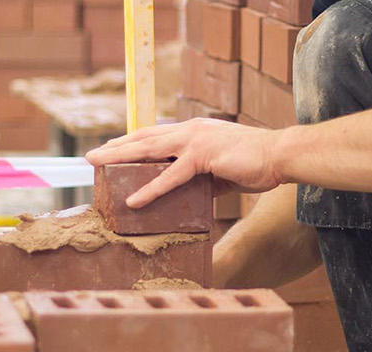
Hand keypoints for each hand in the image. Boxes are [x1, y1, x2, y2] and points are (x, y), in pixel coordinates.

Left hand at [84, 119, 285, 207]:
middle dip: (116, 147)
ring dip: (120, 159)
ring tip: (97, 166)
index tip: (112, 147)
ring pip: (149, 151)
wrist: (279, 156)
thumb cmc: (255, 163)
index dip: (132, 141)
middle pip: (144, 139)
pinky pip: (170, 177)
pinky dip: (150, 189)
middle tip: (92, 156)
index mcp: (195, 131)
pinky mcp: (202, 158)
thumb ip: (202, 175)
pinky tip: (133, 199)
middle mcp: (190, 131)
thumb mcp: (222, 168)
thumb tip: (189, 192)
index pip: (156, 134)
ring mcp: (194, 142)